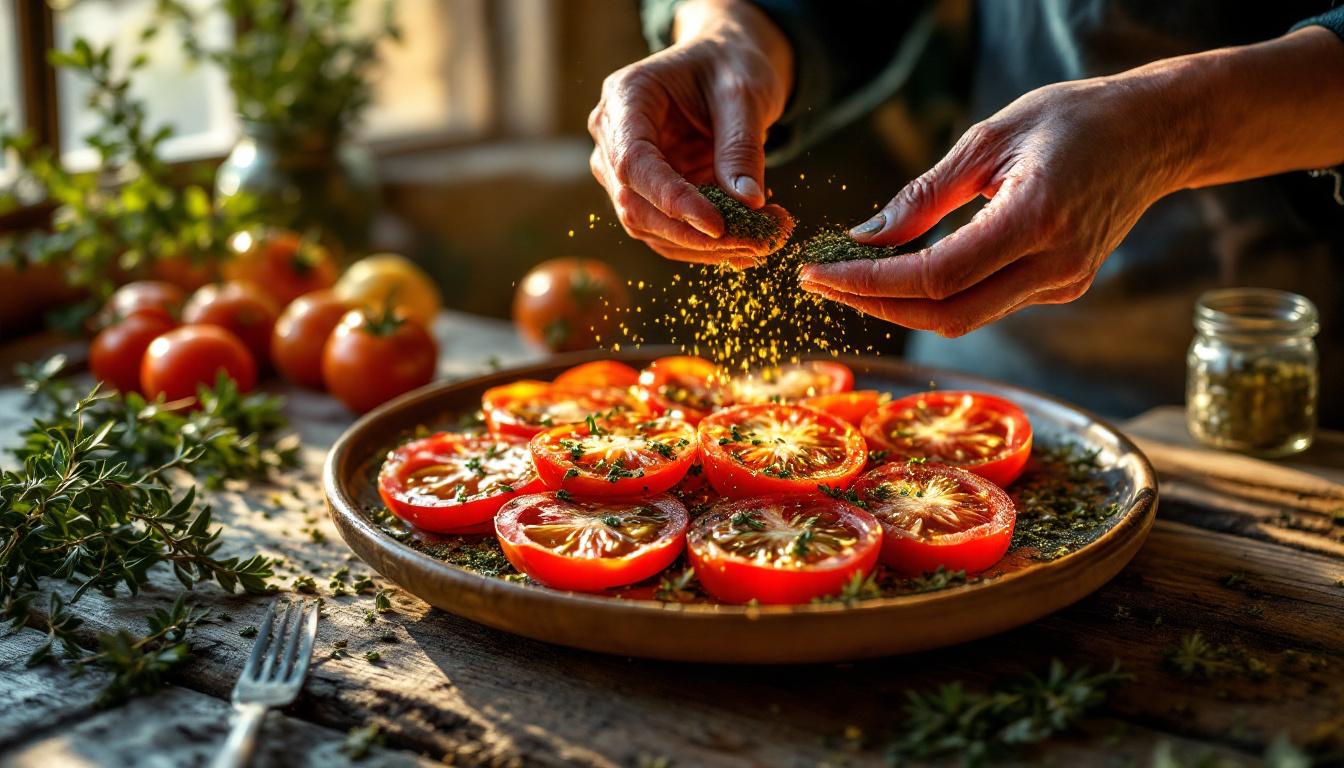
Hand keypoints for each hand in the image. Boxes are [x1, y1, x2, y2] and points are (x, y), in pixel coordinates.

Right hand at [588, 0, 793, 267]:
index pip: (635, 163)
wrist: (724, 64)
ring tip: (759, 245)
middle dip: (693, 234)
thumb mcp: (743, 94)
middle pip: (635, 205)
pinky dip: (705, 245)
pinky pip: (667, 231)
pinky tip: (745, 248)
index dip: (672, 200)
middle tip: (754, 244)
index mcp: (625, 98)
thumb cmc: (729, 64)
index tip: (718, 226)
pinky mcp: (646, 194)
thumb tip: (748, 203)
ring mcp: (624, 170)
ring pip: (650, 228)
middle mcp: (612, 138)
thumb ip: (740, 146)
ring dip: (702, 247)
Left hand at [799, 75, 1190, 336]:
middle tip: (820, 283)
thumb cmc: (1074, 119)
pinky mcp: (1061, 288)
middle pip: (945, 314)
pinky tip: (898, 275)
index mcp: (1037, 219)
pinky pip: (986, 303)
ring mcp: (1063, 284)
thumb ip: (926, 193)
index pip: (936, 277)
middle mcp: (1055, 266)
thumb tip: (868, 236)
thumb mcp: (991, 137)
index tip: (818, 272)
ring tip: (846, 278)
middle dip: (874, 303)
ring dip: (899, 304)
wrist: (1156, 134)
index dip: (870, 282)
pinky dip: (935, 296)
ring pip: (963, 317)